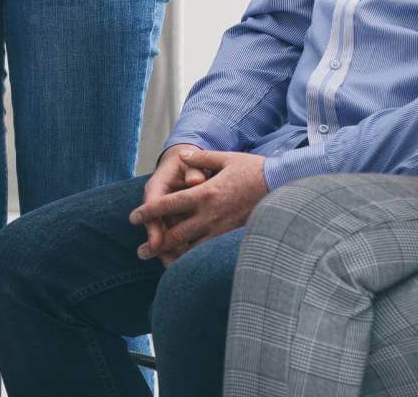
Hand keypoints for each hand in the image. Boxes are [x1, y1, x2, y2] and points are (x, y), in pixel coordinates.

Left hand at [130, 148, 267, 263]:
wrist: (284, 187)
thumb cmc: (254, 171)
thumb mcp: (225, 159)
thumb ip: (200, 159)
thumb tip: (182, 155)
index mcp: (204, 194)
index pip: (168, 206)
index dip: (148, 212)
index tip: (132, 218)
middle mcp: (210, 215)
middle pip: (175, 234)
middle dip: (155, 244)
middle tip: (140, 252)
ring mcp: (223, 229)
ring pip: (192, 249)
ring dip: (173, 256)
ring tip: (160, 262)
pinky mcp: (233, 238)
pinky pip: (209, 252)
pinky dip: (195, 258)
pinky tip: (188, 262)